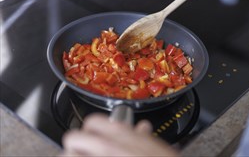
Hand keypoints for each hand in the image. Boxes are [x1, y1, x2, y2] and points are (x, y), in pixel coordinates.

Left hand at [61, 114, 178, 155]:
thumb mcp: (154, 147)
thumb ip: (143, 136)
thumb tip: (142, 128)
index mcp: (121, 134)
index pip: (92, 122)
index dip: (90, 129)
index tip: (93, 136)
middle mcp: (105, 146)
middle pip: (73, 137)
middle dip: (75, 145)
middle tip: (82, 151)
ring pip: (68, 155)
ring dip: (72, 156)